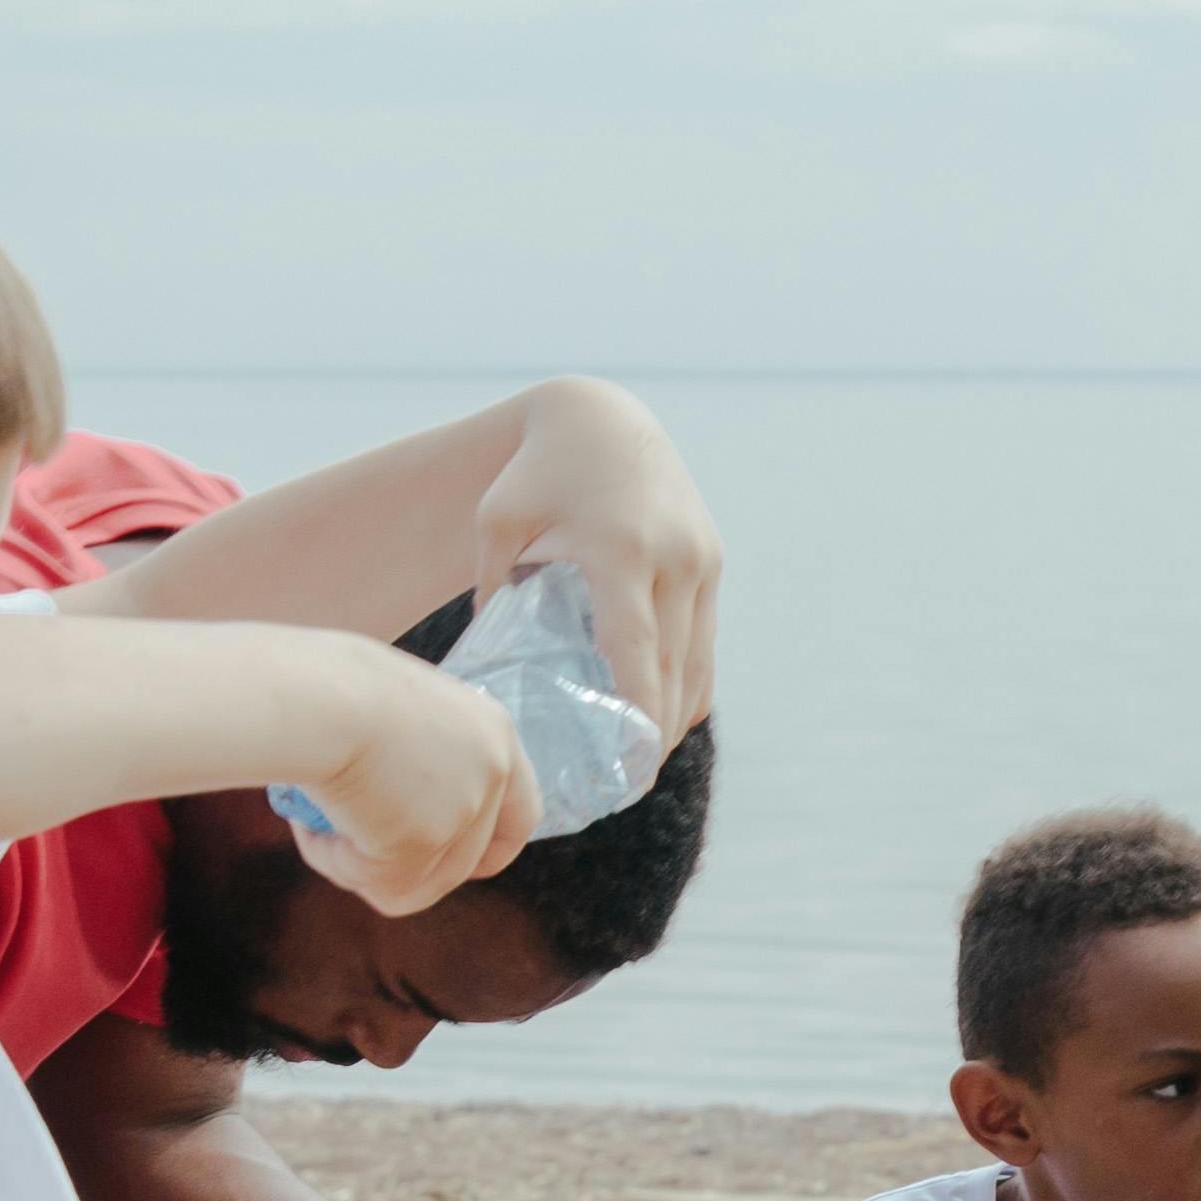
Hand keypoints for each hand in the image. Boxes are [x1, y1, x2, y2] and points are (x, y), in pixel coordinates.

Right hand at [294, 660, 534, 915]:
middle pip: (463, 863)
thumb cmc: (330, 685)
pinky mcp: (421, 843)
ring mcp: (462, 810)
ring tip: (316, 829)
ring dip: (362, 867)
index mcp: (492, 732)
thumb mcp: (397, 714)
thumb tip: (394, 805)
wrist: (314, 691)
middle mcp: (491, 773)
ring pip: (415, 884)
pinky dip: (335, 862)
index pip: (519, 816)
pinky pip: (374, 883)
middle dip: (405, 868)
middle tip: (348, 844)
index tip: (445, 859)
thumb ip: (418, 759)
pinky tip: (307, 827)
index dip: (487, 850)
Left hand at [476, 378, 719, 740]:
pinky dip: (688, 682)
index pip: (638, 650)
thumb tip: (490, 678)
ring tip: (642, 761)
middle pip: (674, 668)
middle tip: (626, 785)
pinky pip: (705, 641)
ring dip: (676, 715)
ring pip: (698, 661)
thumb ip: (495, 599)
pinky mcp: (711, 560)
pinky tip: (660, 715)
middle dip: (655, 734)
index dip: (640, 715)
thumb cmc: (532, 476)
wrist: (599, 416)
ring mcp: (701, 558)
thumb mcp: (497, 528)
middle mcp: (673, 556)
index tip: (630, 770)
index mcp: (619, 549)